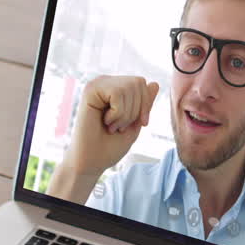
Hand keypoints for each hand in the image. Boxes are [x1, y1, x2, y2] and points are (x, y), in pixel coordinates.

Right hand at [45, 75, 158, 202]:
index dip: (146, 105)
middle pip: (138, 82)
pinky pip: (118, 92)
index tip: (140, 124)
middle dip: (136, 110)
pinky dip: (117, 113)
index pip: (142, 83)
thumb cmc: (110, 146)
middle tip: (120, 127)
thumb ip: (144, 104)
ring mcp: (96, 85)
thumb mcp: (135, 123)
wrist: (91, 162)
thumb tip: (155, 83)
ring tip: (112, 126)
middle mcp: (105, 83)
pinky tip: (105, 122)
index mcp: (115, 89)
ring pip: (130, 87)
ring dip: (125, 114)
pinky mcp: (90, 90)